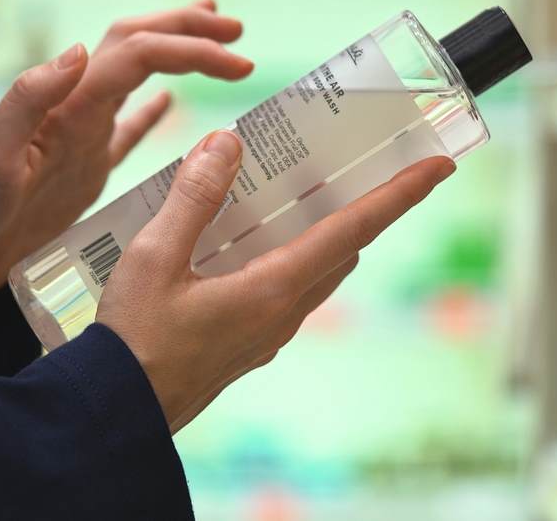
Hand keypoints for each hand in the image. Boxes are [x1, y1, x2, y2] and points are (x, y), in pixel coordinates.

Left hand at [0, 0, 253, 302]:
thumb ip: (30, 100)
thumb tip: (80, 50)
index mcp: (67, 105)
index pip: (138, 55)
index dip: (190, 49)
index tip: (237, 61)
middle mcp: (79, 109)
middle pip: (139, 48)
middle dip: (188, 32)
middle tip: (235, 33)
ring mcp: (84, 136)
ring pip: (138, 78)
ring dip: (176, 54)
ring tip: (214, 42)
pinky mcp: (85, 169)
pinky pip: (127, 131)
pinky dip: (153, 111)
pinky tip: (171, 104)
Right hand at [97, 131, 455, 432]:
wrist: (117, 412)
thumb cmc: (134, 340)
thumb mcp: (155, 257)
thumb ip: (194, 197)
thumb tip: (228, 143)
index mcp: (275, 287)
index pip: (355, 230)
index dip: (399, 195)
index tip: (439, 167)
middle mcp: (285, 311)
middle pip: (342, 248)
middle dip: (360, 207)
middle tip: (352, 164)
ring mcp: (270, 332)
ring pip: (315, 271)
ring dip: (320, 232)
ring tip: (293, 192)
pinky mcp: (250, 343)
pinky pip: (286, 290)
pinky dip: (287, 257)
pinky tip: (243, 241)